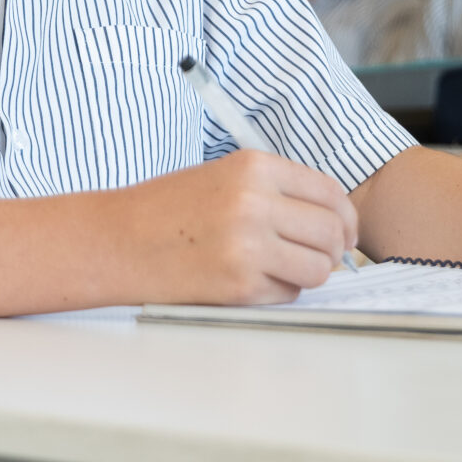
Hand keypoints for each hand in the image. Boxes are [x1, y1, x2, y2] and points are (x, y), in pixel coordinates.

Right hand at [118, 150, 359, 305]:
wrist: (116, 240)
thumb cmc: (166, 209)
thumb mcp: (223, 176)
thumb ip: (275, 190)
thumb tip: (331, 219)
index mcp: (254, 167)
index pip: (329, 192)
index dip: (345, 217)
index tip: (345, 232)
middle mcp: (256, 202)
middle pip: (331, 231)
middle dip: (333, 249)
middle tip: (321, 257)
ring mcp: (249, 246)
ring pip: (317, 268)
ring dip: (308, 273)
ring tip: (280, 269)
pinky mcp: (239, 285)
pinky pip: (287, 294)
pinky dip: (278, 292)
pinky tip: (250, 280)